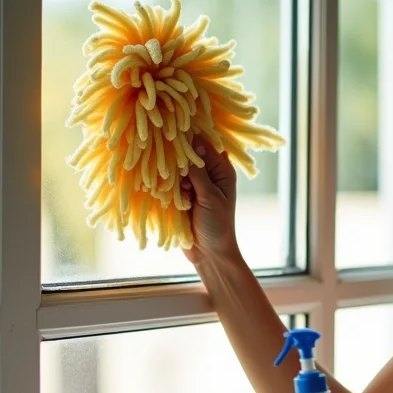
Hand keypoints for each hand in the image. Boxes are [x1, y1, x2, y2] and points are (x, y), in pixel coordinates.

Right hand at [181, 139, 238, 265]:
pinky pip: (172, 184)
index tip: (173, 139)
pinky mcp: (183, 196)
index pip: (205, 146)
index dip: (190, 142)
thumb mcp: (209, 197)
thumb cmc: (217, 226)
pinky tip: (171, 197)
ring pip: (178, 170)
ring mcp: (196, 185)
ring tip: (182, 194)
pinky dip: (170, 188)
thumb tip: (190, 146)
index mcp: (223, 170)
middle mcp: (210, 174)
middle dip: (181, 164)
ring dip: (175, 179)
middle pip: (189, 156)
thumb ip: (199, 172)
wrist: (210, 254)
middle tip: (183, 181)